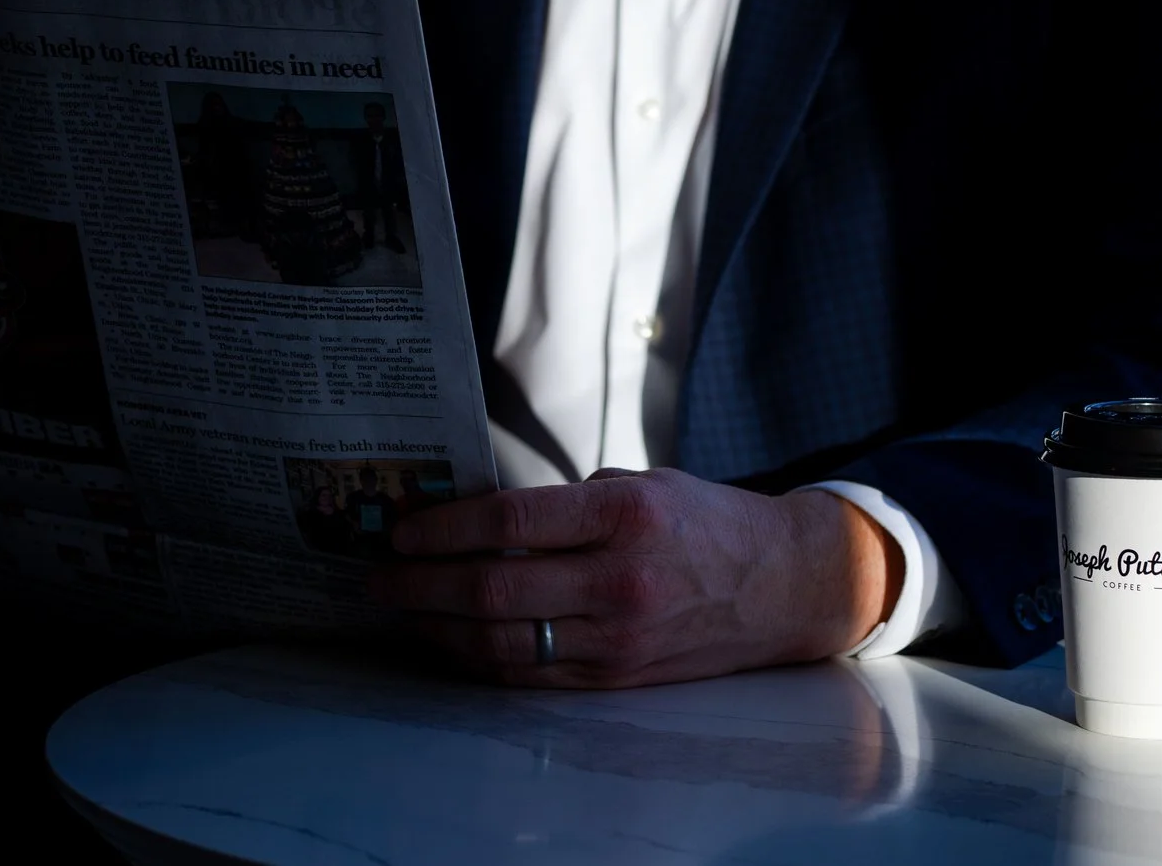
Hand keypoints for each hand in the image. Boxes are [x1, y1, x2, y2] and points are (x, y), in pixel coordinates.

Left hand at [367, 467, 901, 687]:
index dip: (443, 529)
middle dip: (420, 585)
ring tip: (402, 611)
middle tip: (378, 576)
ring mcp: (618, 638)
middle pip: (493, 590)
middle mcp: (620, 580)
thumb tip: (473, 515)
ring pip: (502, 641)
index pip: (511, 523)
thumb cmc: (703, 521)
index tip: (400, 529)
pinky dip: (478, 660)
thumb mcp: (641, 483)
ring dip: (437, 630)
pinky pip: (530, 673)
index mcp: (625, 515)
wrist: (783, 583)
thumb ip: (564, 503)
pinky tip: (449, 641)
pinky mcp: (617, 677)